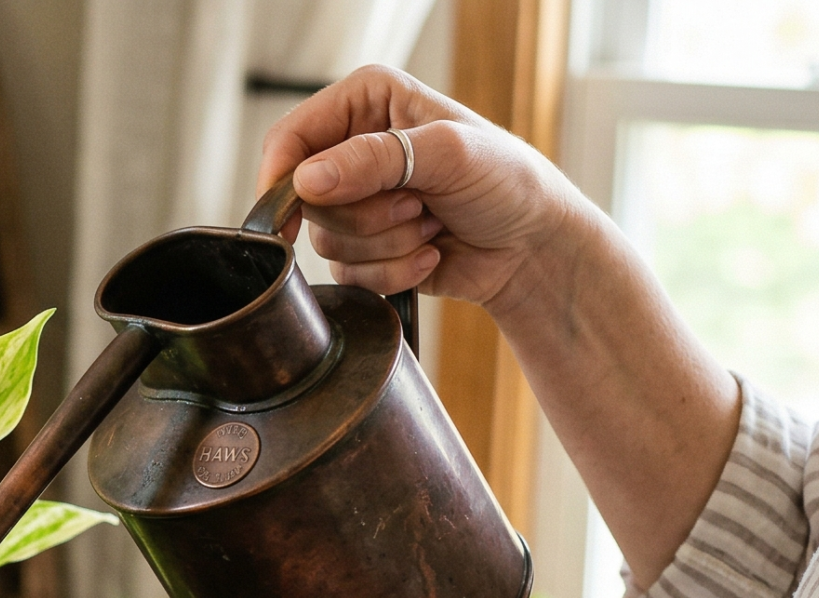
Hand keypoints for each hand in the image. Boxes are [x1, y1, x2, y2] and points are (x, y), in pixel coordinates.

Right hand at [255, 65, 592, 313]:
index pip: (293, 135)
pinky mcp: (365, 249)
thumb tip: (308, 180)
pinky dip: (393, 271)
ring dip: (387, 244)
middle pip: (307, 199)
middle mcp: (354, 150)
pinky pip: (348, 274)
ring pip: (327, 241)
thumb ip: (374, 160)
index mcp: (367, 103)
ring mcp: (358, 203)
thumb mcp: (448, 153)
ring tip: (431, 225)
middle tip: (418, 205)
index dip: (284, 175)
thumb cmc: (507, 182)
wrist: (534, 245)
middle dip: (366, 215)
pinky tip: (429, 252)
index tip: (294, 210)